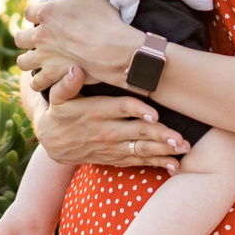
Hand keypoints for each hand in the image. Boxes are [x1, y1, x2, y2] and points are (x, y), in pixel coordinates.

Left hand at [16, 0, 144, 87]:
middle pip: (20, 38)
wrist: (113, 48)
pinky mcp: (53, 74)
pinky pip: (36, 82)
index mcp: (46, 13)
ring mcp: (45, 57)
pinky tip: (47, 78)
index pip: (29, 12)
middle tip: (40, 39)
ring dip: (28, 60)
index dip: (37, 14)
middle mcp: (40, 36)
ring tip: (39, 59)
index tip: (46, 17)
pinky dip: (40, 81)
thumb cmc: (102, 18)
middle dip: (27, 38)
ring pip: (23, 62)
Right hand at [33, 65, 186, 170]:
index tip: (155, 114)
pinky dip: (156, 163)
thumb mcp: (57, 97)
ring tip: (183, 149)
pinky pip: (138, 162)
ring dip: (164, 150)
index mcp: (94, 111)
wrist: (51, 142)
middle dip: (160, 136)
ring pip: (141, 150)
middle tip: (180, 138)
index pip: (120, 109)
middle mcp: (105, 131)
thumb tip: (75, 70)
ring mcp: (111, 147)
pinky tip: (174, 165)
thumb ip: (66, 84)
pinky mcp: (114, 158)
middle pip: (137, 133)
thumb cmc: (59, 112)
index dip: (138, 110)